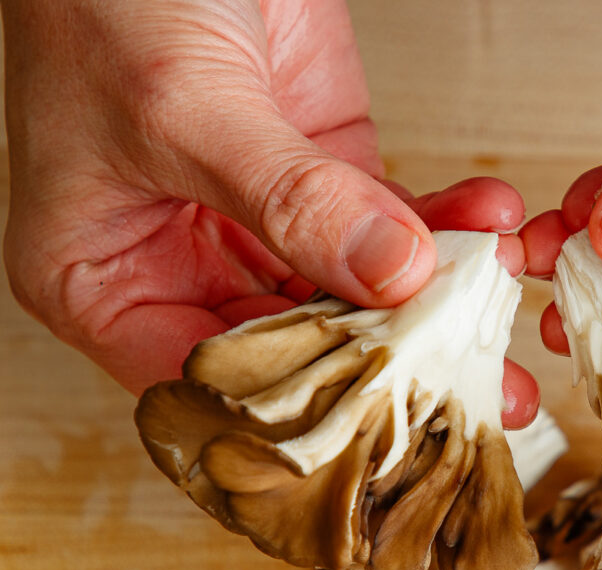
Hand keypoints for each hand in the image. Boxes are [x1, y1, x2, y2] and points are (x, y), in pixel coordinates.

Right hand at [0, 0, 537, 426]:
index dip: (293, 418)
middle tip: (470, 390)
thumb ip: (290, 200)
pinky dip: (442, 219)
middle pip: (294, 348)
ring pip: (353, 291)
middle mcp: (180, 262)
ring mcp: (258, 221)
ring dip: (431, 296)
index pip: (203, 387)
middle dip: (386, 364)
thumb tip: (390, 275)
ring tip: (498, 312)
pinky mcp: (319, 172)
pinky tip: (487, 220)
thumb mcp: (184, 107)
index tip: (383, 429)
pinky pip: (388, 219)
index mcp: (102, 280)